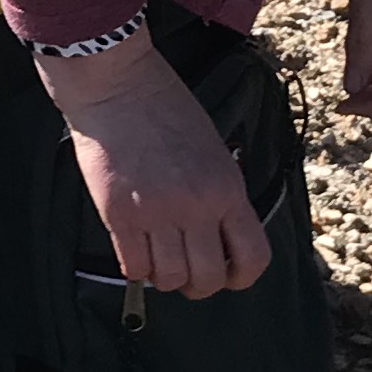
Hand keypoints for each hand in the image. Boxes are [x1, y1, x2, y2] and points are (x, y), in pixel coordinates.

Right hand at [37, 38, 268, 298]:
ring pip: (169, 280)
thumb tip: (220, 237)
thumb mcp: (214, 150)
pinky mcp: (119, 215)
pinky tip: (136, 250)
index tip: (227, 274)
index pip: (253, 257)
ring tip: (159, 259)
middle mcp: (196, 207)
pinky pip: (134, 267)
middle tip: (187, 272)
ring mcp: (156, 213)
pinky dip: (137, 269)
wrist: (118, 85)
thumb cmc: (166, 110)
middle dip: (199, 285)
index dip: (241, 277)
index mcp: (228, 189)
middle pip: (208, 279)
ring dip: (165, 278)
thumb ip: (221, 195)